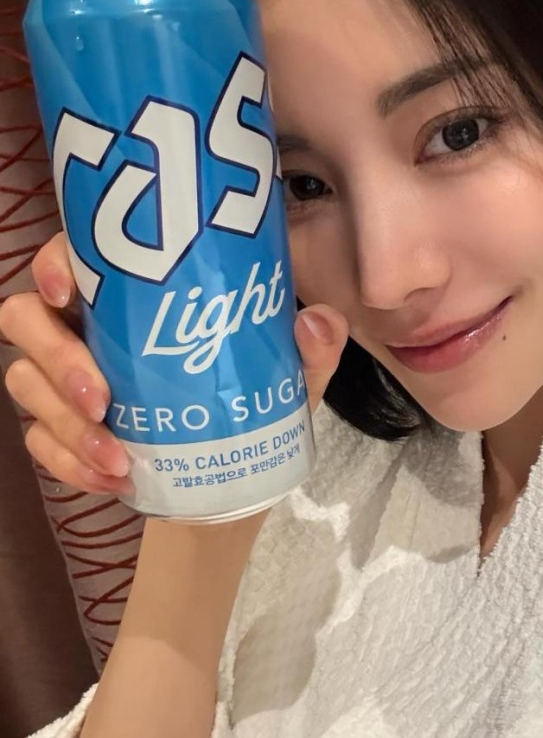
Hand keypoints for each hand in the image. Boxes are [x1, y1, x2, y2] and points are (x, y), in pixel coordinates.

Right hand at [0, 231, 348, 498]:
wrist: (232, 478)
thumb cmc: (250, 402)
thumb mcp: (288, 378)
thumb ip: (311, 349)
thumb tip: (318, 321)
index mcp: (129, 298)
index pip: (71, 257)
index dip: (53, 262)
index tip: (67, 288)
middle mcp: (85, 330)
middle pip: (25, 318)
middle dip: (56, 356)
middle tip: (101, 397)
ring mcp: (66, 383)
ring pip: (25, 383)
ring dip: (66, 424)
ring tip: (118, 456)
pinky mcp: (62, 434)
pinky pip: (40, 444)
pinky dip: (69, 464)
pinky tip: (112, 479)